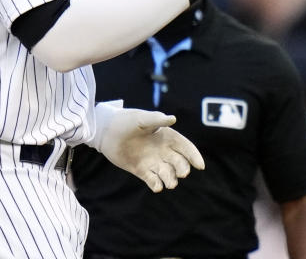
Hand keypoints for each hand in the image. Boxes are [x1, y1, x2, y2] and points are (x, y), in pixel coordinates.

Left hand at [90, 101, 204, 192]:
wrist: (106, 131)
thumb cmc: (125, 121)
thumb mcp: (141, 119)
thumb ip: (156, 120)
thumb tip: (173, 119)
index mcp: (166, 136)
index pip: (185, 147)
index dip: (194, 156)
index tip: (200, 165)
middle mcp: (162, 150)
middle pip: (180, 163)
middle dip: (183, 169)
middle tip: (181, 173)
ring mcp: (153, 161)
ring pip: (168, 175)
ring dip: (171, 180)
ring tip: (169, 182)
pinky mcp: (142, 171)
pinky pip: (154, 181)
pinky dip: (157, 185)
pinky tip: (157, 186)